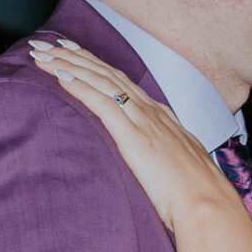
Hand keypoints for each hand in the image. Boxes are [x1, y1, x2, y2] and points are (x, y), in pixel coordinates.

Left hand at [31, 40, 251, 240]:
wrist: (209, 206)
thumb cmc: (196, 196)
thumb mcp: (179, 167)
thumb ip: (162, 157)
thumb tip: (153, 162)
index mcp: (162, 118)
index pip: (122, 82)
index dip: (96, 64)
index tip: (73, 51)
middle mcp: (151, 112)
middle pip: (106, 75)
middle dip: (74, 57)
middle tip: (45, 45)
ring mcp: (144, 122)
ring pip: (101, 82)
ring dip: (69, 65)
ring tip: (42, 55)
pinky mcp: (134, 137)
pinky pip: (102, 104)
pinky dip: (80, 87)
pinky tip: (60, 76)